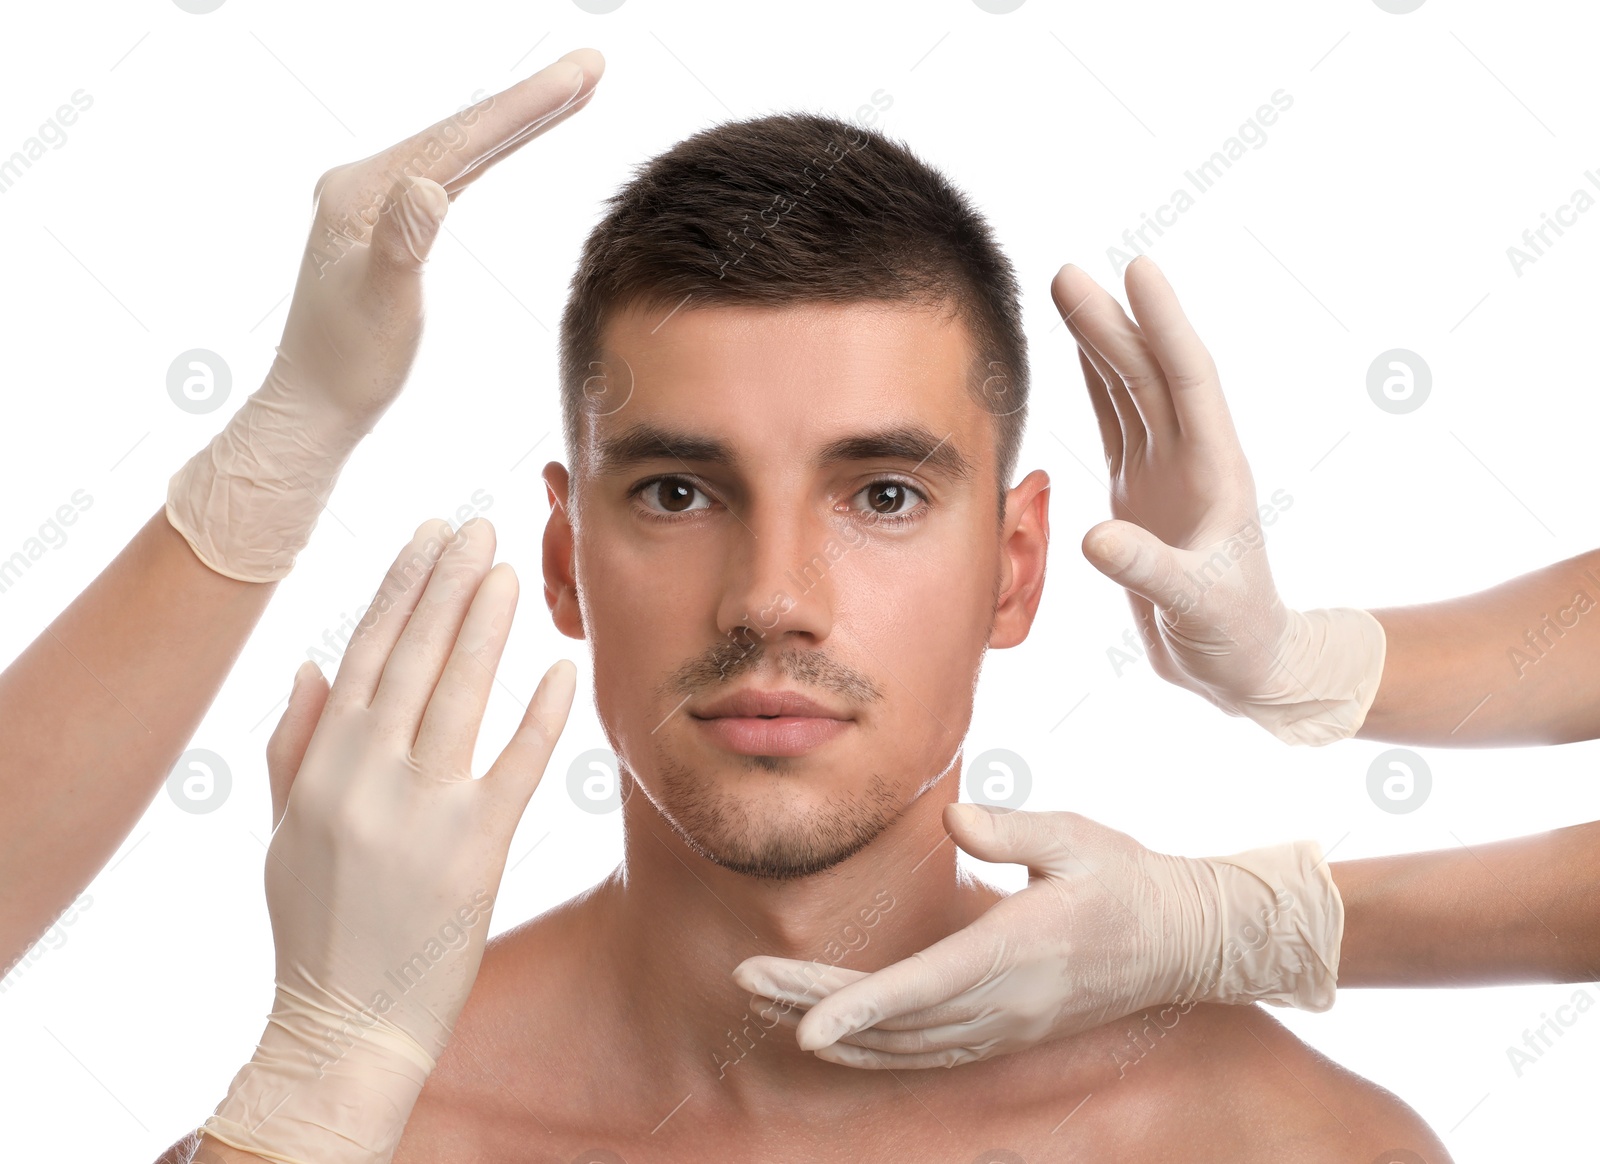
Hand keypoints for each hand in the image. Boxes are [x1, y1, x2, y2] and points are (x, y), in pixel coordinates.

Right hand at [202, 517, 576, 1162]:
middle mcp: (367, 776)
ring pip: (458, 694)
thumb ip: (291, 744)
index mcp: (321, 765)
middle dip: (448, 583)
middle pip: (413, 657)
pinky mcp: (476, 850)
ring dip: (485, 625)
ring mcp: (423, 811)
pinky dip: (539, 715)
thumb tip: (311, 664)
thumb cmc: (313, 924)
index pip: (365, 651)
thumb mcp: (281, 831)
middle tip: (480, 525)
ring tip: (509, 568)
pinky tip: (559, 669)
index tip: (427, 533)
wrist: (342, 1019)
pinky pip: (517, 766)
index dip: (400, 586)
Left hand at [270, 48, 601, 429]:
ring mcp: (378, 202)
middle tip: (592, 66)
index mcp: (362, 193)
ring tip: (574, 92)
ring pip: (464, 148)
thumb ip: (404, 241)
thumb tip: (430, 184)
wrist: (315, 404)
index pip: (459, 139)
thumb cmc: (349, 364)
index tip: (580, 73)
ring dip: (519, 119)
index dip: (526, 104)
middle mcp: (367, 184)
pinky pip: (455, 174)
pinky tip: (515, 139)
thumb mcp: (383, 304)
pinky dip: (493, 152)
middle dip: (532, 99)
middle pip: (465, 131)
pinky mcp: (390, 222)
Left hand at [733, 804, 1340, 1069]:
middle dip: (815, 1005)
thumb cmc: (1127, 878)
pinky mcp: (1007, 1032)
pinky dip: (875, 1047)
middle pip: (896, 1020)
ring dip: (836, 1029)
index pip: (925, 988)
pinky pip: (927, 1052)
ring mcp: (1007, 1026)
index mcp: (1018, 950)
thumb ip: (1014, 829)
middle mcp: (1006, 1002)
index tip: (804, 1027)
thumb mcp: (1079, 837)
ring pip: (905, 1046)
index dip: (861, 1010)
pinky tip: (836, 1035)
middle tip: (747, 980)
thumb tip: (955, 819)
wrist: (1186, 941)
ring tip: (769, 999)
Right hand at [1052, 256, 1383, 744]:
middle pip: (1147, 376)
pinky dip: (1096, 385)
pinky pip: (1116, 423)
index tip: (1137, 270)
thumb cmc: (1233, 638)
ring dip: (1099, 342)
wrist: (1242, 665)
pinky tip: (1079, 352)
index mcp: (1216, 474)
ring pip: (1129, 391)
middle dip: (1110, 323)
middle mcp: (1192, 460)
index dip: (1163, 325)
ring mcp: (1165, 472)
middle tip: (1066, 273)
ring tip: (1066, 290)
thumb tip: (1095, 538)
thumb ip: (1150, 571)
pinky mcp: (1140, 492)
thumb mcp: (1197, 607)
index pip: (1187, 382)